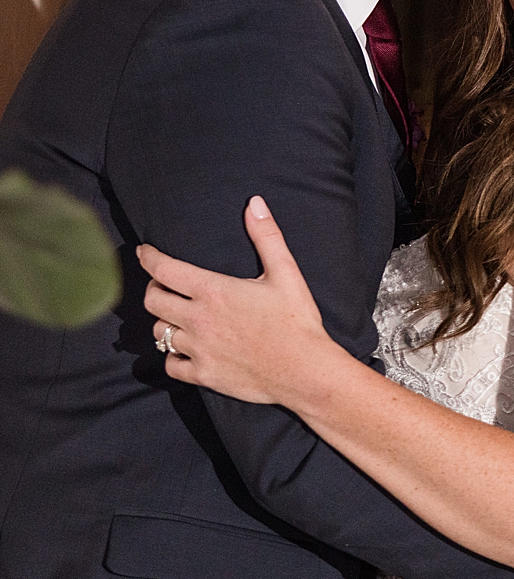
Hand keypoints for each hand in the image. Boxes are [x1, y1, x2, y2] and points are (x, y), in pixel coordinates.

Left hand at [140, 195, 343, 403]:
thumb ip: (266, 237)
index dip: (149, 257)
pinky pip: (170, 364)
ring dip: (164, 321)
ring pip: (159, 332)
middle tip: (165, 285)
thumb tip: (254, 204)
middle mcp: (198, 319)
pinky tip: (185, 350)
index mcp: (213, 291)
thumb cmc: (297, 320)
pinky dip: (173, 356)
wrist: (305, 370)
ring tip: (176, 316)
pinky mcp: (202, 374)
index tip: (144, 252)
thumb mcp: (286, 273)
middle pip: (153, 300)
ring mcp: (197, 349)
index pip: (164, 269)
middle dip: (154, 288)